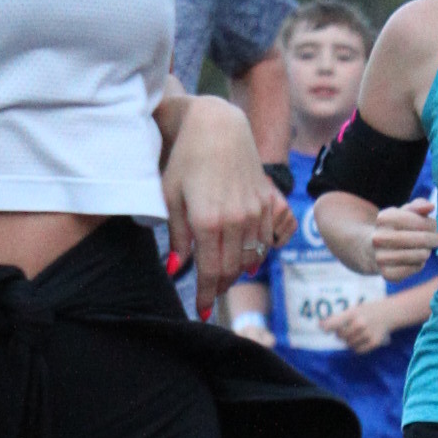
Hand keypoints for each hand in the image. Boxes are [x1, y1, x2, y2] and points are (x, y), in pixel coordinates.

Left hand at [163, 95, 292, 314]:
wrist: (218, 127)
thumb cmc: (186, 160)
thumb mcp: (171, 196)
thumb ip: (177, 236)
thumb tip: (176, 268)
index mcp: (207, 222)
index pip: (210, 272)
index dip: (207, 295)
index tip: (202, 310)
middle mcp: (235, 220)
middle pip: (231, 270)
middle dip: (220, 287)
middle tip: (210, 296)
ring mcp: (254, 212)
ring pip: (250, 258)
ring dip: (236, 273)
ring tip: (223, 279)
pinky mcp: (266, 202)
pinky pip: (264, 240)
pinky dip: (254, 255)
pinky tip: (243, 259)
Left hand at [330, 292, 397, 351]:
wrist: (389, 313)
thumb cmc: (367, 311)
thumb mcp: (354, 309)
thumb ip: (339, 317)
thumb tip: (320, 325)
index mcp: (353, 313)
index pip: (333, 324)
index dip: (326, 327)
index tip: (324, 329)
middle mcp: (360, 324)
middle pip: (340, 336)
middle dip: (340, 334)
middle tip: (344, 330)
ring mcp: (367, 334)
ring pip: (348, 344)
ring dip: (348, 341)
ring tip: (355, 334)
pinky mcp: (374, 342)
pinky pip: (357, 350)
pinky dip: (356, 347)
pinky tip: (360, 339)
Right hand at [368, 197, 437, 279]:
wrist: (372, 250)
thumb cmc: (395, 227)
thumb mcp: (404, 212)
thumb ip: (418, 206)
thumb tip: (430, 207)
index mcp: (384, 218)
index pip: (418, 221)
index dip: (432, 225)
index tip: (434, 227)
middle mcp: (379, 238)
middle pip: (420, 239)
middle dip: (433, 239)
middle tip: (436, 239)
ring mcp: (381, 257)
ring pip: (419, 256)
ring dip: (427, 252)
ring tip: (425, 249)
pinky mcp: (387, 274)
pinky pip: (414, 269)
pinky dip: (419, 265)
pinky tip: (416, 260)